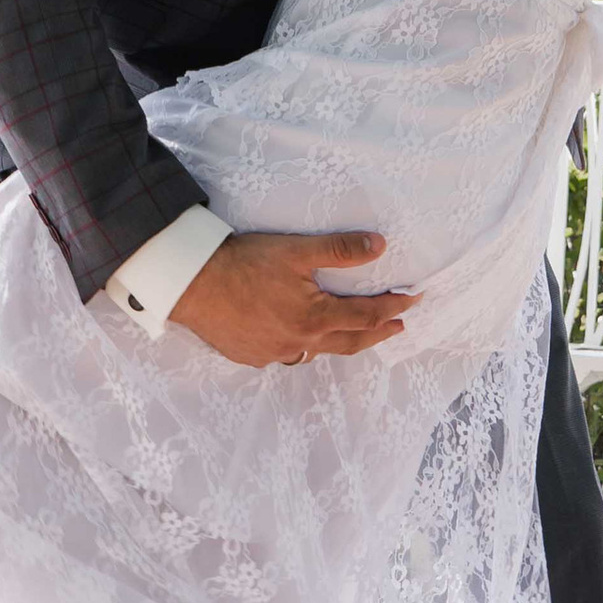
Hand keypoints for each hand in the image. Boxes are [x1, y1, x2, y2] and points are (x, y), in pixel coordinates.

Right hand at [169, 229, 419, 365]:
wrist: (191, 283)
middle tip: (397, 328)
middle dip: (377, 334)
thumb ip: (340, 250)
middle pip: (349, 342)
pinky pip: (283, 355)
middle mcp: (298, 343)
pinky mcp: (250, 356)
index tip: (411, 301)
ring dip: (337, 343)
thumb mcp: (296, 250)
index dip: (392, 307)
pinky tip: (295, 337)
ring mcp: (272, 354)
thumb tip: (379, 246)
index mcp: (314, 318)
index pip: (366, 316)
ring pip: (315, 352)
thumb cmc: (243, 263)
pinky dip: (298, 346)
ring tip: (349, 334)